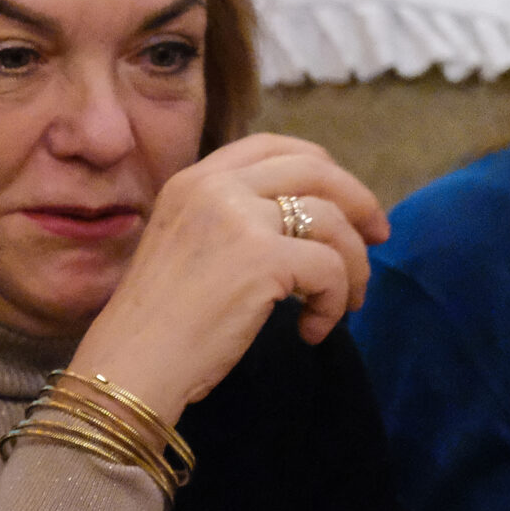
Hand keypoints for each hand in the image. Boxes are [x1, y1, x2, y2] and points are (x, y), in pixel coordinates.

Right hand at [70, 133, 387, 423]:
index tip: (344, 200)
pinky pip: (332, 269)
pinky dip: (335, 303)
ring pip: (333, 220)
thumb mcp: (185, 247)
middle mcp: (214, 187)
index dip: (321, 167)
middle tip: (379, 237)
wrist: (130, 364)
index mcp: (191, 180)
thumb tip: (309, 218)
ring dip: (355, 264)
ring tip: (344, 303)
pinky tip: (311, 331)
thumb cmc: (156, 324)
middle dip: (359, 201)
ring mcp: (238, 218)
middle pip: (315, 169)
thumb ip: (231, 220)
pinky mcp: (262, 258)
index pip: (272, 146)